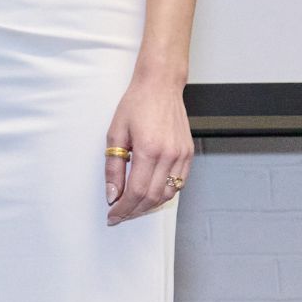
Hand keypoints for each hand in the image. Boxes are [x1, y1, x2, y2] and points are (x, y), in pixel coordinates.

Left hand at [104, 72, 193, 224]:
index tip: (112, 215)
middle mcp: (169, 155)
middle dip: (134, 210)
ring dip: (149, 205)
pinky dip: (164, 194)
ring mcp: (182, 156)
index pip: (137, 192)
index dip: (123, 208)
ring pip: (168, 194)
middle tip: (119, 214)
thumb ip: (113, 167)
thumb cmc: (136, 105)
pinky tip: (150, 194)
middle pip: (153, 197)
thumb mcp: (115, 134)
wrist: (160, 86)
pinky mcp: (189, 154)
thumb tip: (113, 194)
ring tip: (132, 206)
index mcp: (149, 150)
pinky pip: (178, 184)